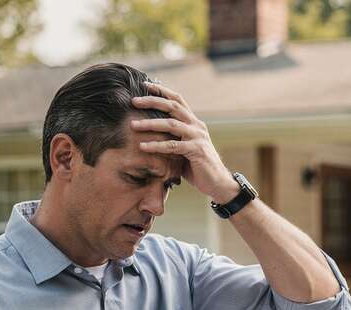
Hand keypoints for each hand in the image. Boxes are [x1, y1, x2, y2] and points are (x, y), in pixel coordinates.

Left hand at [130, 81, 240, 201]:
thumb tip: (150, 134)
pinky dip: (156, 145)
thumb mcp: (184, 148)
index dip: (162, 90)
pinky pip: (173, 146)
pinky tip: (143, 146)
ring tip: (133, 125)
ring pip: (171, 124)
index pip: (177, 100)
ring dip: (150, 124)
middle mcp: (197, 125)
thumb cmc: (198, 166)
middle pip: (173, 106)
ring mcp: (198, 137)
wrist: (218, 183)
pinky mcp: (197, 150)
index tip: (144, 85)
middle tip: (134, 101)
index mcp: (193, 122)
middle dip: (152, 101)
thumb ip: (172, 138)